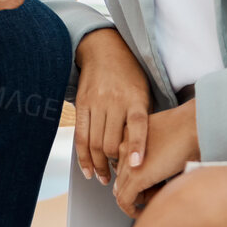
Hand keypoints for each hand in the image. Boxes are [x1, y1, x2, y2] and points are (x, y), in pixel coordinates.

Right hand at [72, 29, 149, 184]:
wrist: (104, 50)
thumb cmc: (129, 74)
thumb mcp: (143, 91)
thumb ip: (143, 118)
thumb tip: (146, 150)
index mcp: (135, 97)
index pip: (137, 125)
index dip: (136, 147)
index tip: (136, 166)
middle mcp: (114, 100)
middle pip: (110, 140)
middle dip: (115, 163)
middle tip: (120, 175)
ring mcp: (96, 102)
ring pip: (94, 142)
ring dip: (100, 165)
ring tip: (104, 177)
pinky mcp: (81, 104)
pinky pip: (80, 135)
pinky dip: (83, 156)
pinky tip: (88, 170)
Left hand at [112, 100, 199, 216]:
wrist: (197, 125)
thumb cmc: (190, 130)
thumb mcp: (164, 139)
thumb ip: (153, 152)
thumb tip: (152, 173)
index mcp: (130, 134)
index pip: (123, 163)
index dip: (137, 176)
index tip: (153, 182)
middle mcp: (124, 146)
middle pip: (121, 178)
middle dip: (137, 190)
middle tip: (157, 192)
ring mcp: (128, 162)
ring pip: (122, 190)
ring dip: (138, 199)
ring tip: (158, 198)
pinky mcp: (137, 176)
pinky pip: (125, 201)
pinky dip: (133, 210)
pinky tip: (145, 212)